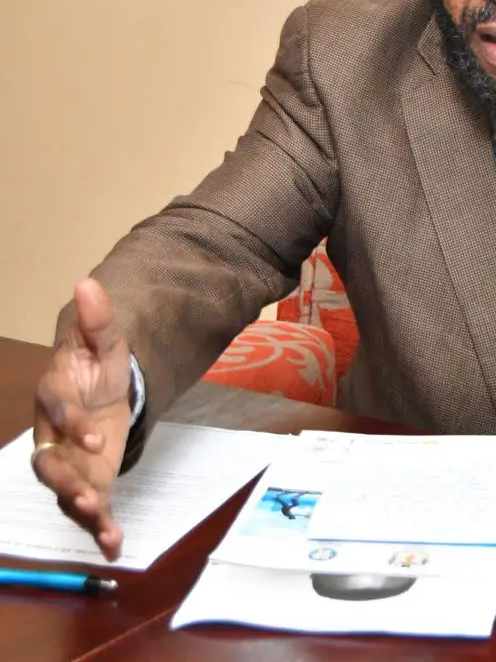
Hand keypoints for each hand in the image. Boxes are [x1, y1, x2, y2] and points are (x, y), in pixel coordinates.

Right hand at [32, 278, 132, 559]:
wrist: (103, 390)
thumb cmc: (99, 366)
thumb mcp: (106, 341)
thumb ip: (98, 318)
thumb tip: (87, 281)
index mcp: (55, 397)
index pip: (56, 412)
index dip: (72, 426)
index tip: (97, 439)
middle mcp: (53, 436)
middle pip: (48, 462)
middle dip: (66, 479)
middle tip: (87, 494)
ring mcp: (68, 462)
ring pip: (64, 488)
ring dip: (79, 506)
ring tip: (99, 520)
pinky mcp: (87, 481)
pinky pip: (88, 508)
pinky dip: (100, 527)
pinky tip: (116, 544)